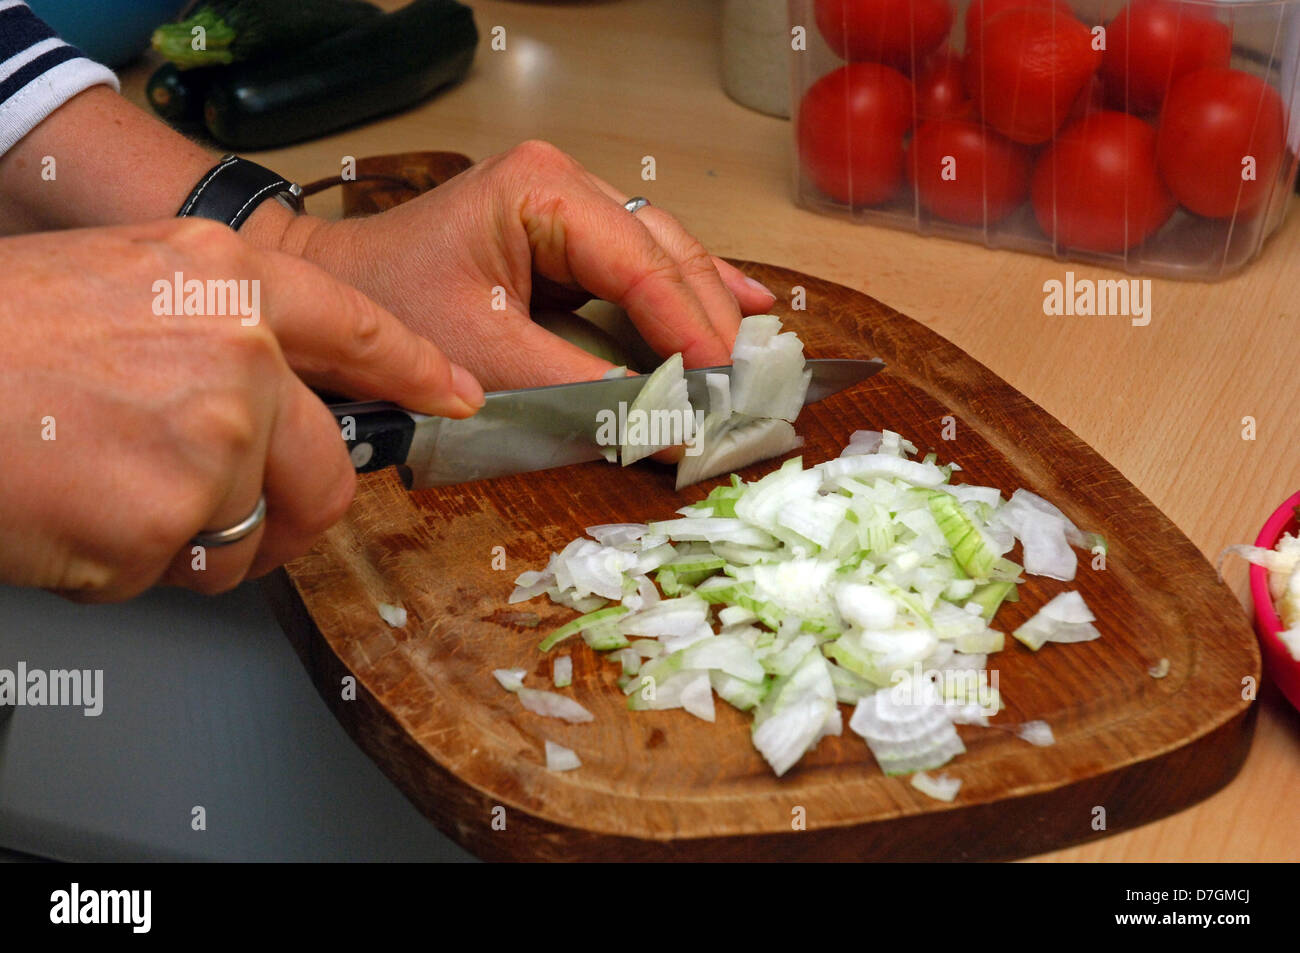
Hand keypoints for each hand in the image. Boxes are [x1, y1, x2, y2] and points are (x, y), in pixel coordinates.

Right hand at [0, 219, 481, 600]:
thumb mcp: (118, 281)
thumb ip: (218, 327)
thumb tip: (282, 394)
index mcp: (226, 279)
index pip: (358, 329)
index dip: (415, 369)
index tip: (454, 397)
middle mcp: (239, 353)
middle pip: (329, 470)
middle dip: (295, 512)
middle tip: (241, 517)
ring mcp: (212, 440)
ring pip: (254, 533)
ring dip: (197, 537)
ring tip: (108, 491)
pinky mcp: (170, 522)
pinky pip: (183, 569)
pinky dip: (132, 562)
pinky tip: (75, 512)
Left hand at [291, 140, 776, 389]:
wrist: (334, 296)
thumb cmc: (389, 310)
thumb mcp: (488, 361)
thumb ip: (586, 393)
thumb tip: (667, 427)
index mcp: (543, 193)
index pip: (641, 265)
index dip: (689, 328)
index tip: (722, 382)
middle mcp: (565, 185)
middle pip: (667, 253)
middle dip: (708, 320)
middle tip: (743, 385)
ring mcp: (569, 206)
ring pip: (665, 256)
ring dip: (706, 310)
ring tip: (749, 359)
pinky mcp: (567, 237)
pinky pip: (644, 265)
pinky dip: (686, 294)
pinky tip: (742, 305)